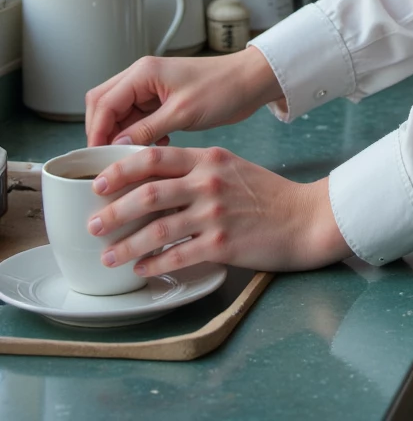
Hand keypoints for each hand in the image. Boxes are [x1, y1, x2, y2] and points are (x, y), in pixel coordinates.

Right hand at [86, 48, 283, 147]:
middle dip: (103, 133)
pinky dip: (138, 135)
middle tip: (108, 161)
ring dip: (122, 136)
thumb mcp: (182, 113)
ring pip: (120, 114)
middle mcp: (142, 77)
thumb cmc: (222, 89)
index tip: (97, 159)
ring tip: (132, 159)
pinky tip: (153, 148)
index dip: (96, 132)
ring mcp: (151, 89)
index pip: (104, 103)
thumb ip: (146, 130)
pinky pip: (138, 120)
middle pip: (104, 106)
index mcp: (143, 73)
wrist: (250, 83)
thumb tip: (116, 147)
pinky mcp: (162, 101)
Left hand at [87, 145, 350, 274]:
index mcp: (209, 159)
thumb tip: (155, 181)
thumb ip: (198, 170)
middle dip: (114, 211)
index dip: (121, 169)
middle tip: (94, 223)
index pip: (155, 157)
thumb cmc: (268, 195)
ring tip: (108, 255)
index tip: (99, 182)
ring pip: (156, 229)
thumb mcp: (232, 168)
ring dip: (126, 245)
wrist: (305, 218)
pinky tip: (141, 269)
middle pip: (148, 193)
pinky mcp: (222, 244)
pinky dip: (154, 263)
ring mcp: (215, 214)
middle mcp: (209, 182)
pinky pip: (177, 255)